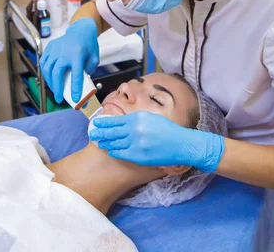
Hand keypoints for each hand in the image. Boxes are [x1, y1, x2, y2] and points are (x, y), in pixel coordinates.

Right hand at [40, 18, 99, 103]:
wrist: (81, 30)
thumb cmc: (88, 45)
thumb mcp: (94, 58)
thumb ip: (88, 71)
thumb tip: (80, 84)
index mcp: (77, 54)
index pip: (76, 75)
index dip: (75, 88)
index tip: (75, 99)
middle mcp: (64, 51)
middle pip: (57, 73)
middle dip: (57, 88)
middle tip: (59, 98)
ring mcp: (55, 49)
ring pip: (47, 69)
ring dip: (50, 82)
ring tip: (54, 89)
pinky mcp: (49, 47)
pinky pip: (44, 62)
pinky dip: (45, 72)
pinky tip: (49, 78)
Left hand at [89, 111, 224, 171]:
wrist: (181, 144)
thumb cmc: (168, 131)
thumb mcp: (151, 118)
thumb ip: (136, 120)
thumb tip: (122, 122)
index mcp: (138, 118)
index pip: (116, 119)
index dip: (104, 122)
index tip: (96, 122)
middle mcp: (135, 129)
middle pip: (112, 131)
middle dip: (100, 132)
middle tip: (92, 133)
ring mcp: (136, 143)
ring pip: (115, 143)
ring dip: (105, 142)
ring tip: (98, 142)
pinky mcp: (138, 155)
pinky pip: (121, 153)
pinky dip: (114, 151)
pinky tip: (110, 150)